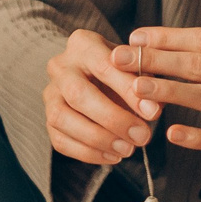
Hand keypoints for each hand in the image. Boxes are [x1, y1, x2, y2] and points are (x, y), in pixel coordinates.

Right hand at [43, 27, 151, 165]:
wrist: (95, 76)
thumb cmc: (122, 70)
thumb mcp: (136, 67)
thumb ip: (146, 83)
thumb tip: (153, 108)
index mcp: (83, 44)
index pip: (104, 66)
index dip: (128, 91)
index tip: (153, 113)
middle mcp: (60, 66)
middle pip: (77, 93)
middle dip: (112, 119)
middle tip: (142, 136)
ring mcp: (50, 93)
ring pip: (62, 118)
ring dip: (98, 139)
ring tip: (128, 150)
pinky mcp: (47, 119)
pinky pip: (60, 140)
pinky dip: (88, 153)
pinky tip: (113, 156)